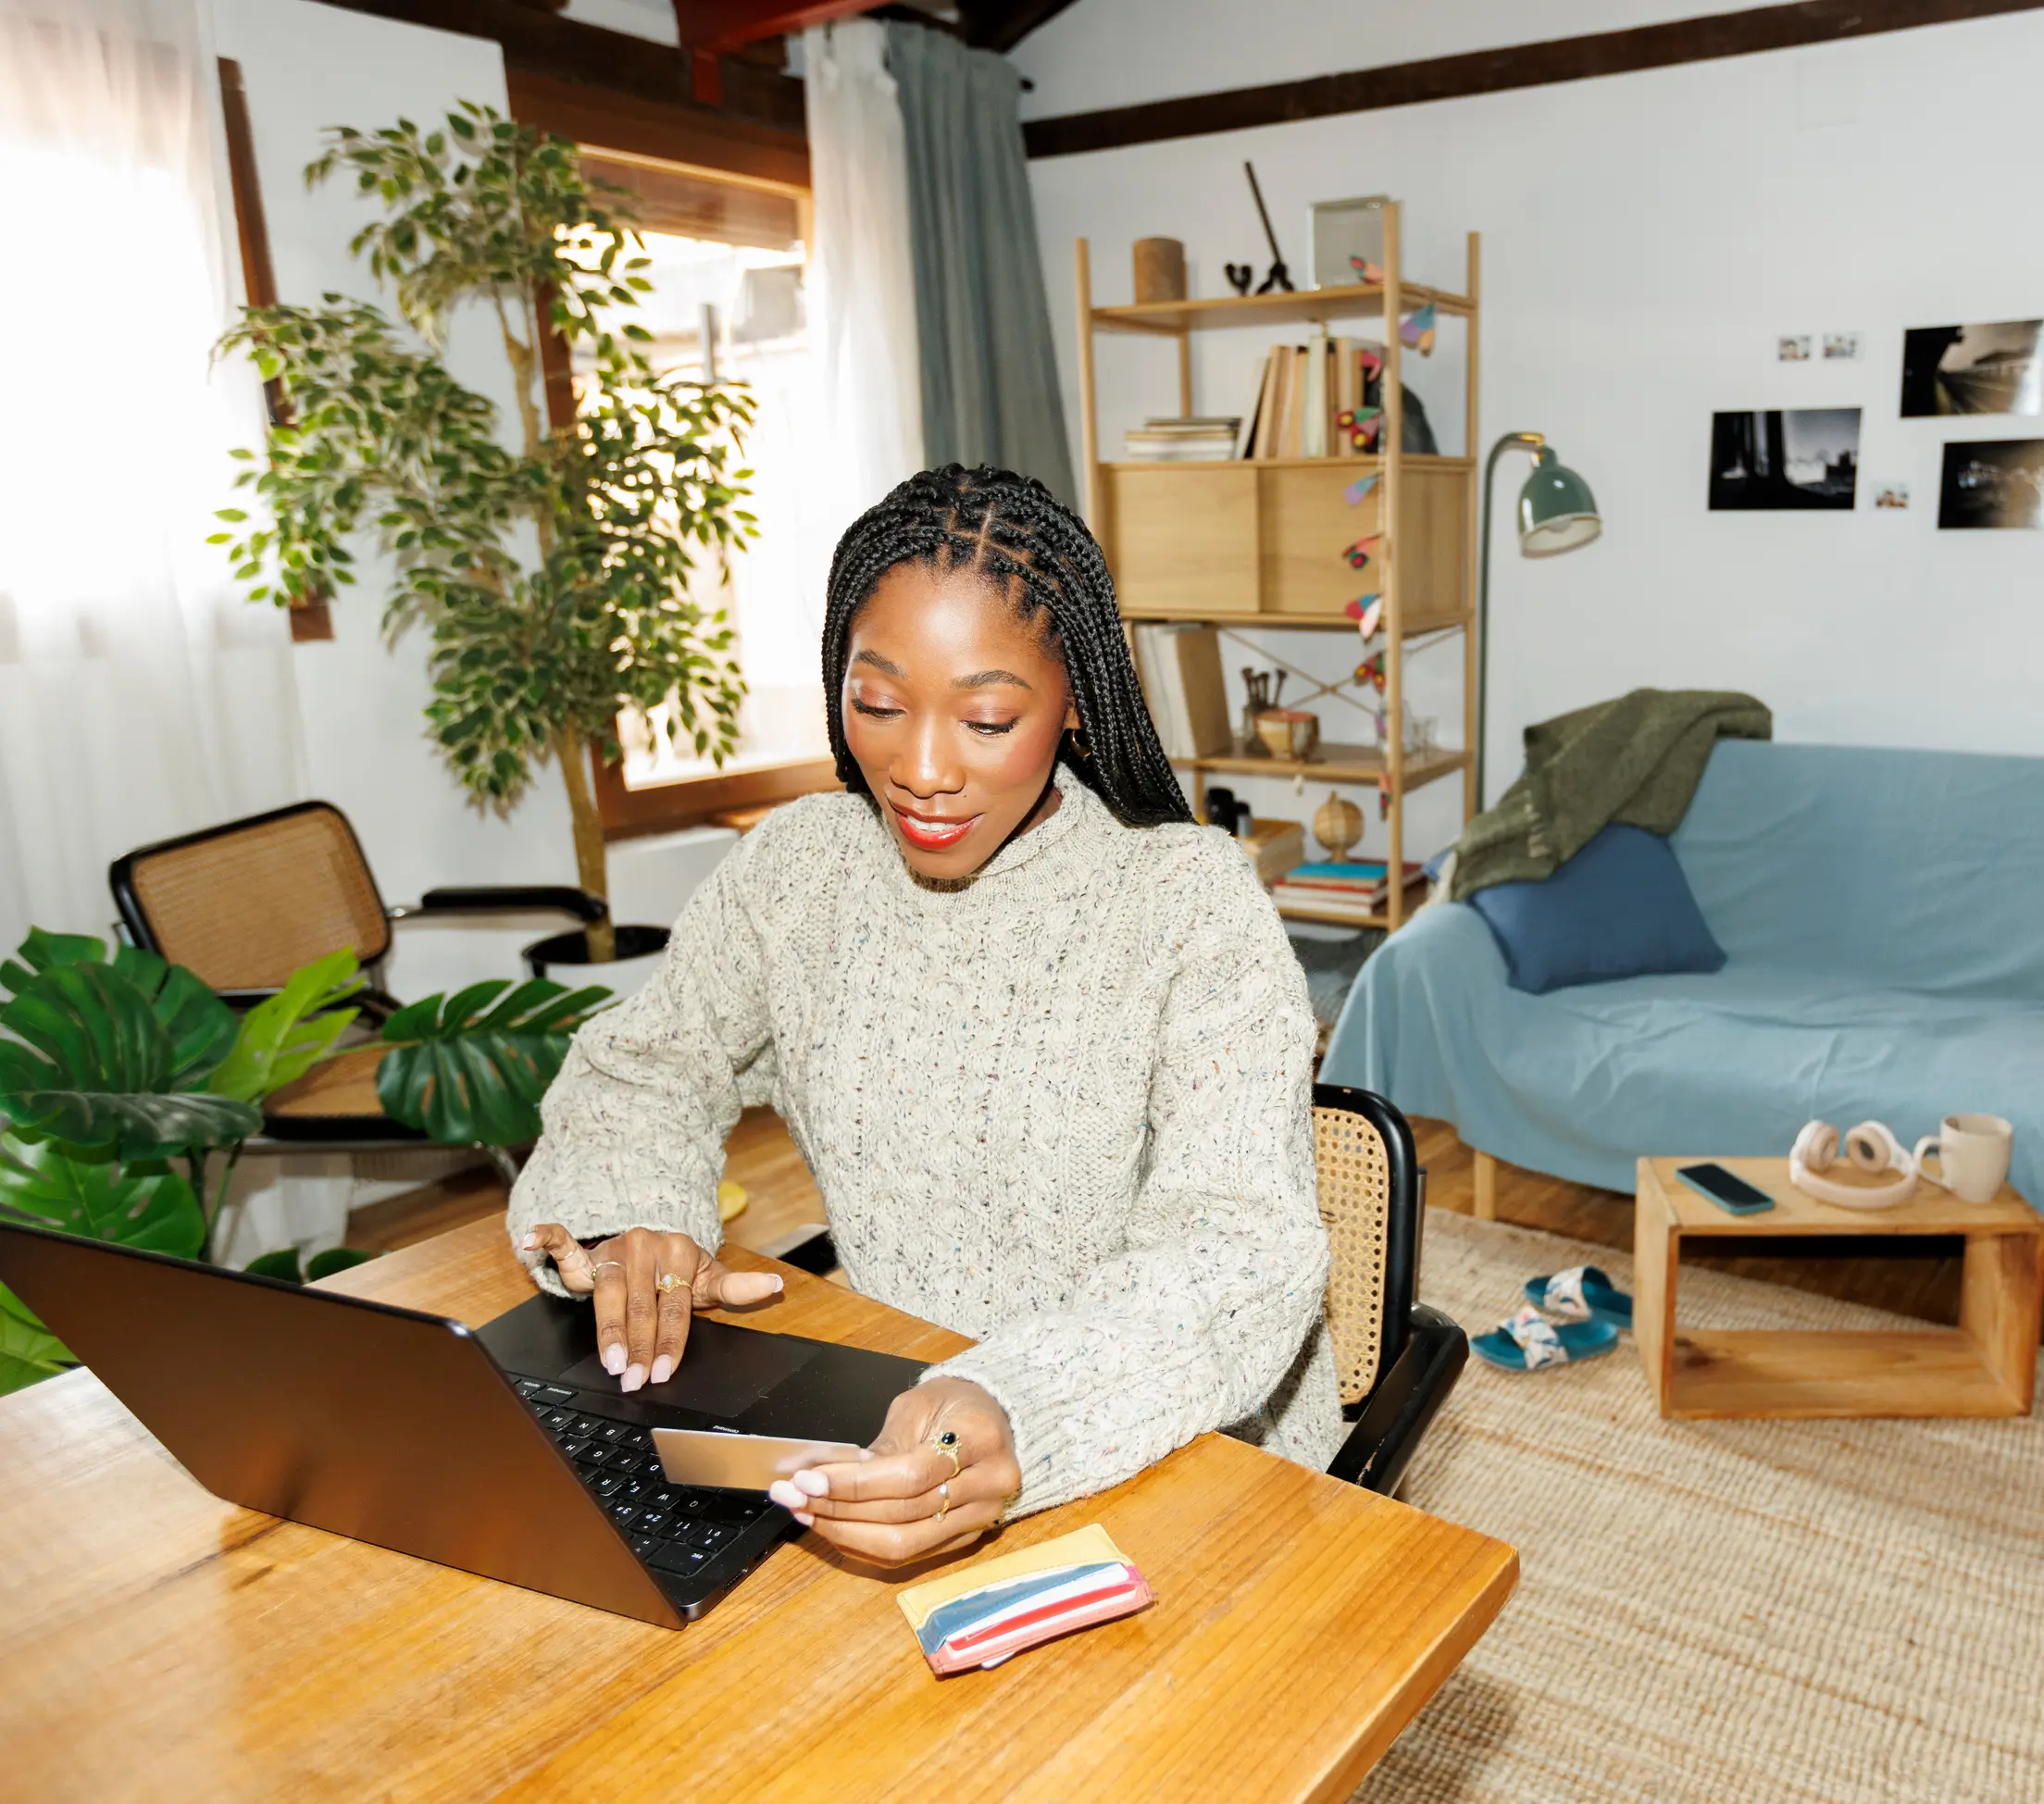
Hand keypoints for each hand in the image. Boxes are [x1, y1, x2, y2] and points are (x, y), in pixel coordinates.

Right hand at [523, 1223, 782, 1392]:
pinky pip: (566, 1241)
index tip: (663, 1372)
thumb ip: (737, 1287)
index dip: (669, 1342)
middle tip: (634, 1380)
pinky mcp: (589, 1248)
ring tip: (612, 1361)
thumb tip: (775, 1285)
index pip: (675, 1306)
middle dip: (639, 1348)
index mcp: (681, 1252)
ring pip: (608, 1293)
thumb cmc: (680, 1269)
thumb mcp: (709, 1278)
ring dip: (607, 1329)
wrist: (654, 1241)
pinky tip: (530, 1241)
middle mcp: (647, 1246)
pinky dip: (548, 1239)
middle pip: (641, 1306)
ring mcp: (615, 1247)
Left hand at [767, 1377, 1021, 1567]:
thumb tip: (828, 1478)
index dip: (855, 1483)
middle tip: (792, 1495)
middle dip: (838, 1508)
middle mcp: (989, 1485)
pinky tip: (833, 1528)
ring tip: (804, 1513)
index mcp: (981, 1439)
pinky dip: (864, 1544)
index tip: (809, 1479)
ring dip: (844, 1532)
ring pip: (903, 1544)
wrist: (995, 1418)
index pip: (910, 1475)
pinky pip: (908, 1554)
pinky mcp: (965, 1539)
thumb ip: (880, 1447)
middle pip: (903, 1514)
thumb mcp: (917, 1406)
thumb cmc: (953, 1404)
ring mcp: (980, 1518)